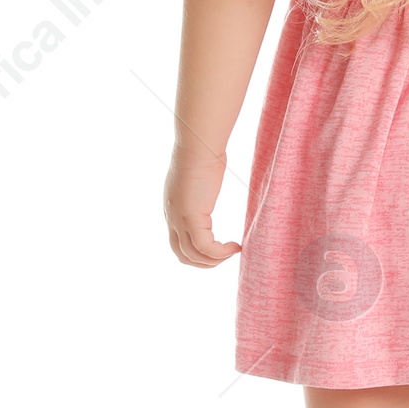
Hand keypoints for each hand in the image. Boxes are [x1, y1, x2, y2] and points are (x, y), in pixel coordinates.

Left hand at [164, 145, 239, 267]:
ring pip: (192, 255)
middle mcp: (172, 217)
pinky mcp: (191, 217)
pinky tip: (235, 246)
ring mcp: (179, 218)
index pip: (178, 243)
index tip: (218, 248)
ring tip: (233, 252)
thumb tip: (209, 182)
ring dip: (214, 260)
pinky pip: (205, 247)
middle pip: (181, 255)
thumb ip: (201, 188)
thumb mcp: (200, 177)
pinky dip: (220, 253)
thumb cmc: (203, 151)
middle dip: (203, 263)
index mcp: (173, 209)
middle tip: (225, 257)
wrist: (199, 144)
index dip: (197, 252)